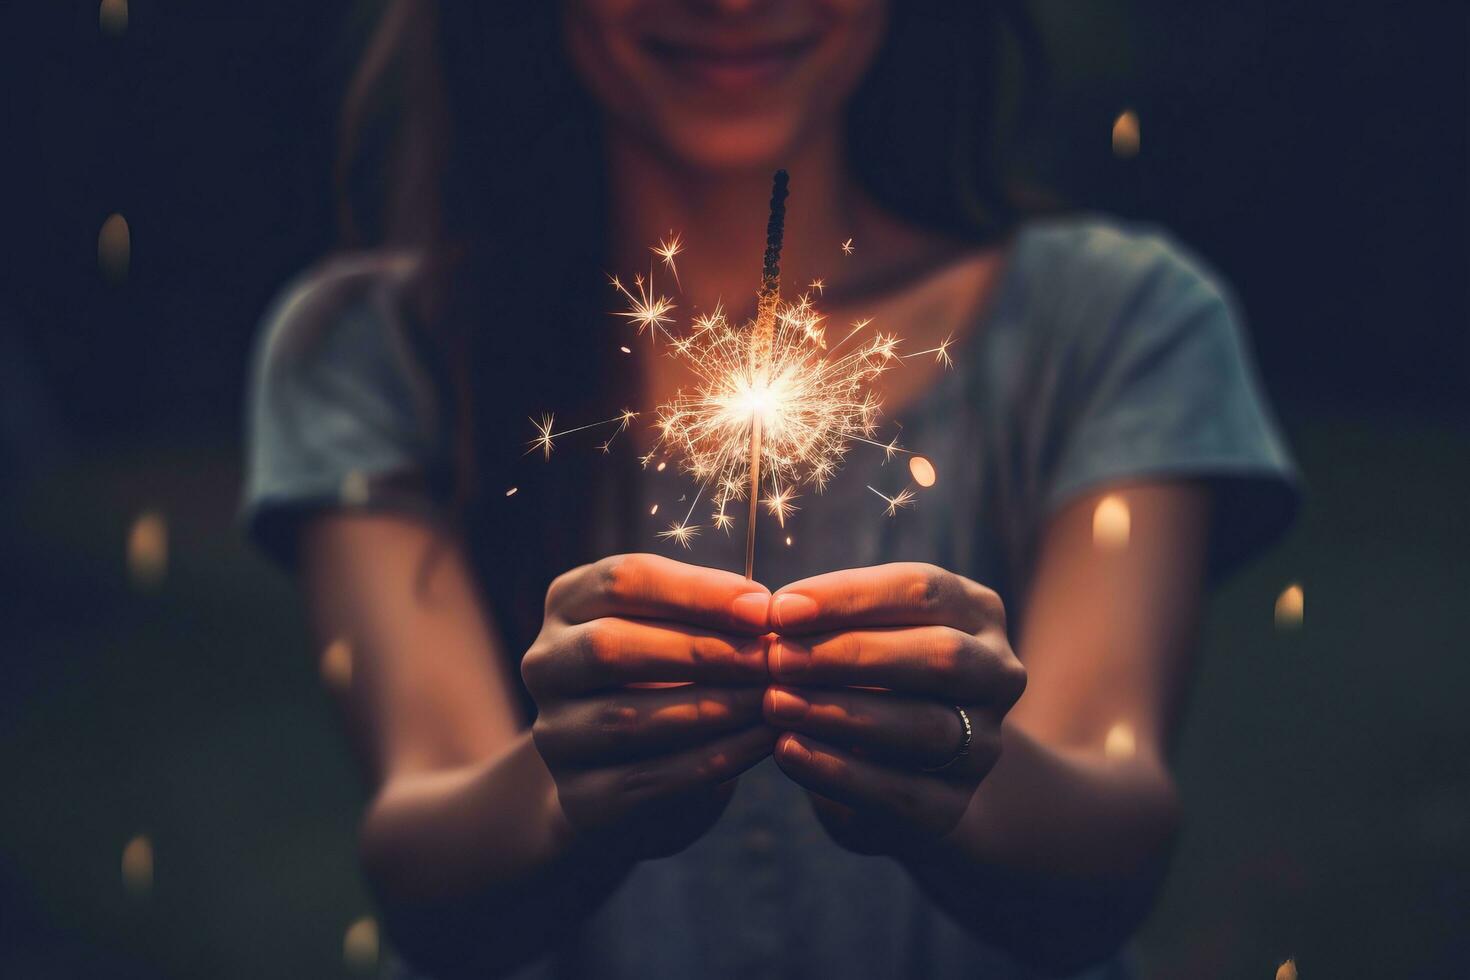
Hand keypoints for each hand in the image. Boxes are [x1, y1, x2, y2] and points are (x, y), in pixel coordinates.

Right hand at [522, 553, 775, 858]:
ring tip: (773, 700)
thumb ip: (708, 612)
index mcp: (568, 603)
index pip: (621, 580)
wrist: (624, 772)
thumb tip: (765, 611)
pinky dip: (713, 758)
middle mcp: (546, 664)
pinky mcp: (580, 796)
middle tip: (770, 659)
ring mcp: (554, 734)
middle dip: (701, 651)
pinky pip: (648, 777)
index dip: (696, 592)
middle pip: (609, 647)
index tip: (763, 609)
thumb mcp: (677, 628)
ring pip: (626, 719)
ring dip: (712, 708)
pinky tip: (761, 741)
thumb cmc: (667, 675)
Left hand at [763, 563, 1025, 854]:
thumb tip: (770, 613)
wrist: (894, 768)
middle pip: (939, 656)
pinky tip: (787, 750)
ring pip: (926, 727)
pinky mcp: (953, 806)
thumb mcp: (856, 634)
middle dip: (850, 655)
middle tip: (777, 659)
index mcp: (977, 613)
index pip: (922, 590)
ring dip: (840, 712)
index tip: (780, 610)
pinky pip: (901, 792)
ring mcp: (985, 745)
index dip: (849, 597)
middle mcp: (997, 675)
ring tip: (775, 702)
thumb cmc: (863, 675)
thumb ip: (826, 621)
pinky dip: (837, 771)